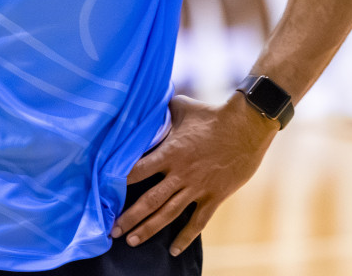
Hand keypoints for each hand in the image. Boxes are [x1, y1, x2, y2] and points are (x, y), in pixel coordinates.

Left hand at [112, 94, 276, 255]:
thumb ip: (162, 110)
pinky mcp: (214, 196)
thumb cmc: (212, 114)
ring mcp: (197, 187)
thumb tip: (147, 102)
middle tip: (112, 230)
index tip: (104, 191)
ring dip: (149, 228)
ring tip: (132, 241)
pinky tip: (174, 250)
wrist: (247, 127)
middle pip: (149, 200)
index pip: (137, 170)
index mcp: (170, 152)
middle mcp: (180, 173)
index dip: (119, 181)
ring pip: (168, 214)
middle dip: (129, 216)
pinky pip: (198, 222)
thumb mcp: (182, 107)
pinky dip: (185, 237)